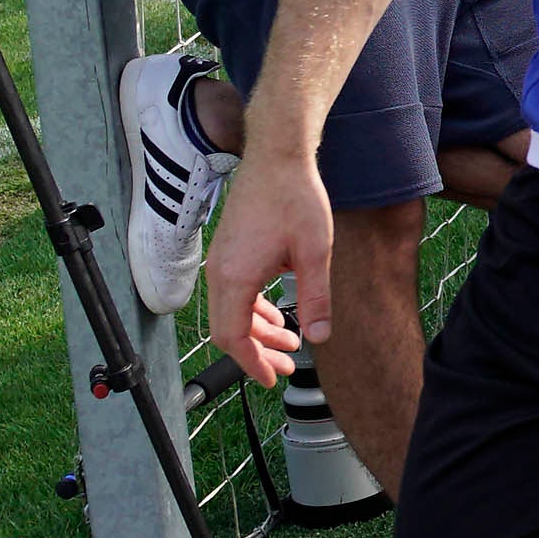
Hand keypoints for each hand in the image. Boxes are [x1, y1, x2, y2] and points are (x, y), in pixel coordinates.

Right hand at [203, 154, 333, 385]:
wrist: (277, 157)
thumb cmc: (296, 199)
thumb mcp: (314, 253)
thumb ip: (315, 298)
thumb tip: (318, 336)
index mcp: (236, 278)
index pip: (234, 338)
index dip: (251, 364)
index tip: (271, 380)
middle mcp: (219, 273)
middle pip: (228, 329)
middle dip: (257, 353)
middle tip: (286, 367)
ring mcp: (221, 262)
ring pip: (231, 312)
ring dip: (258, 331)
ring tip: (291, 342)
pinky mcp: (228, 252)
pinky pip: (234, 294)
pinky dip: (253, 309)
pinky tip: (277, 313)